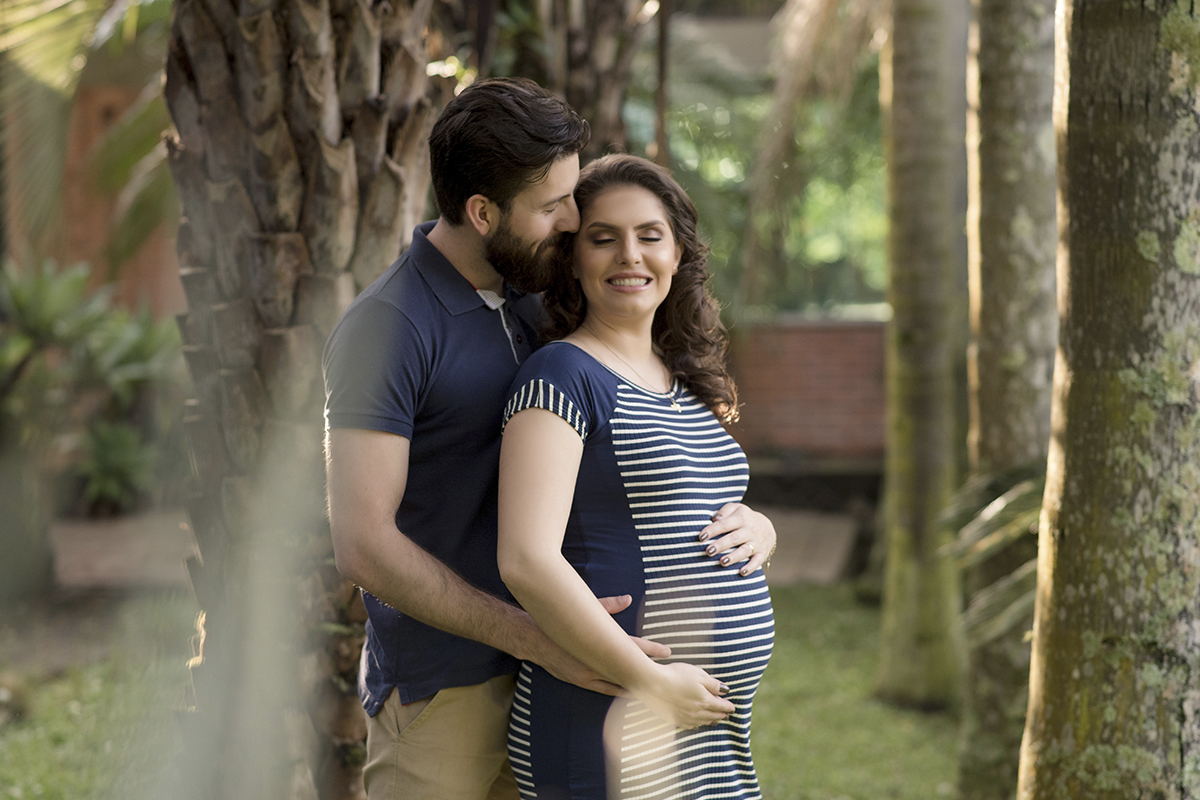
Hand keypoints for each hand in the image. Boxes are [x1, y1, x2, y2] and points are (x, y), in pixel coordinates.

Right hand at [526, 595, 670, 696]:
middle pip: (629, 668)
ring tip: (655, 688)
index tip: (667, 651)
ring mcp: (587, 674)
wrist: (533, 637)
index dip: (651, 649)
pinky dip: (618, 691)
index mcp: (598, 642)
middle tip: (668, 675)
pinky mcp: (580, 681)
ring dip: (636, 684)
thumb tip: (628, 598)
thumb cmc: (560, 621)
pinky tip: (630, 694)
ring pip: (619, 683)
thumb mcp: (585, 609)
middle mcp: (595, 661)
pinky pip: (604, 690)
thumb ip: (609, 606)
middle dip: (649, 671)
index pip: (631, 646)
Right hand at [633, 662, 734, 728]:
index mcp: (705, 700)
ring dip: (710, 721)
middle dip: (721, 715)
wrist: (651, 683)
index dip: (728, 706)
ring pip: (702, 722)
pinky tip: (696, 724)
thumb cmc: (676, 675)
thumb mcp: (698, 674)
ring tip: (715, 721)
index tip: (732, 708)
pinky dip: (696, 725)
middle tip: (726, 716)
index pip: (721, 706)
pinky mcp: (673, 719)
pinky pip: (689, 726)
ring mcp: (684, 717)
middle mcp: (696, 712)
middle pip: (713, 715)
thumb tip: (725, 691)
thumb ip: (713, 684)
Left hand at [699, 503, 776, 575]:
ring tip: (722, 562)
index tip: (701, 537)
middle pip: (734, 538)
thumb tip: (714, 519)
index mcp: (741, 518)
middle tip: (708, 551)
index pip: (724, 524)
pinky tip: (742, 573)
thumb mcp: (736, 509)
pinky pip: (757, 561)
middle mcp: (750, 530)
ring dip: (734, 557)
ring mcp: (757, 543)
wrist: (767, 528)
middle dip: (721, 545)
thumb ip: (724, 511)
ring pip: (745, 550)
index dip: (712, 530)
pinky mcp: (762, 553)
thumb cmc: (744, 518)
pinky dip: (750, 568)